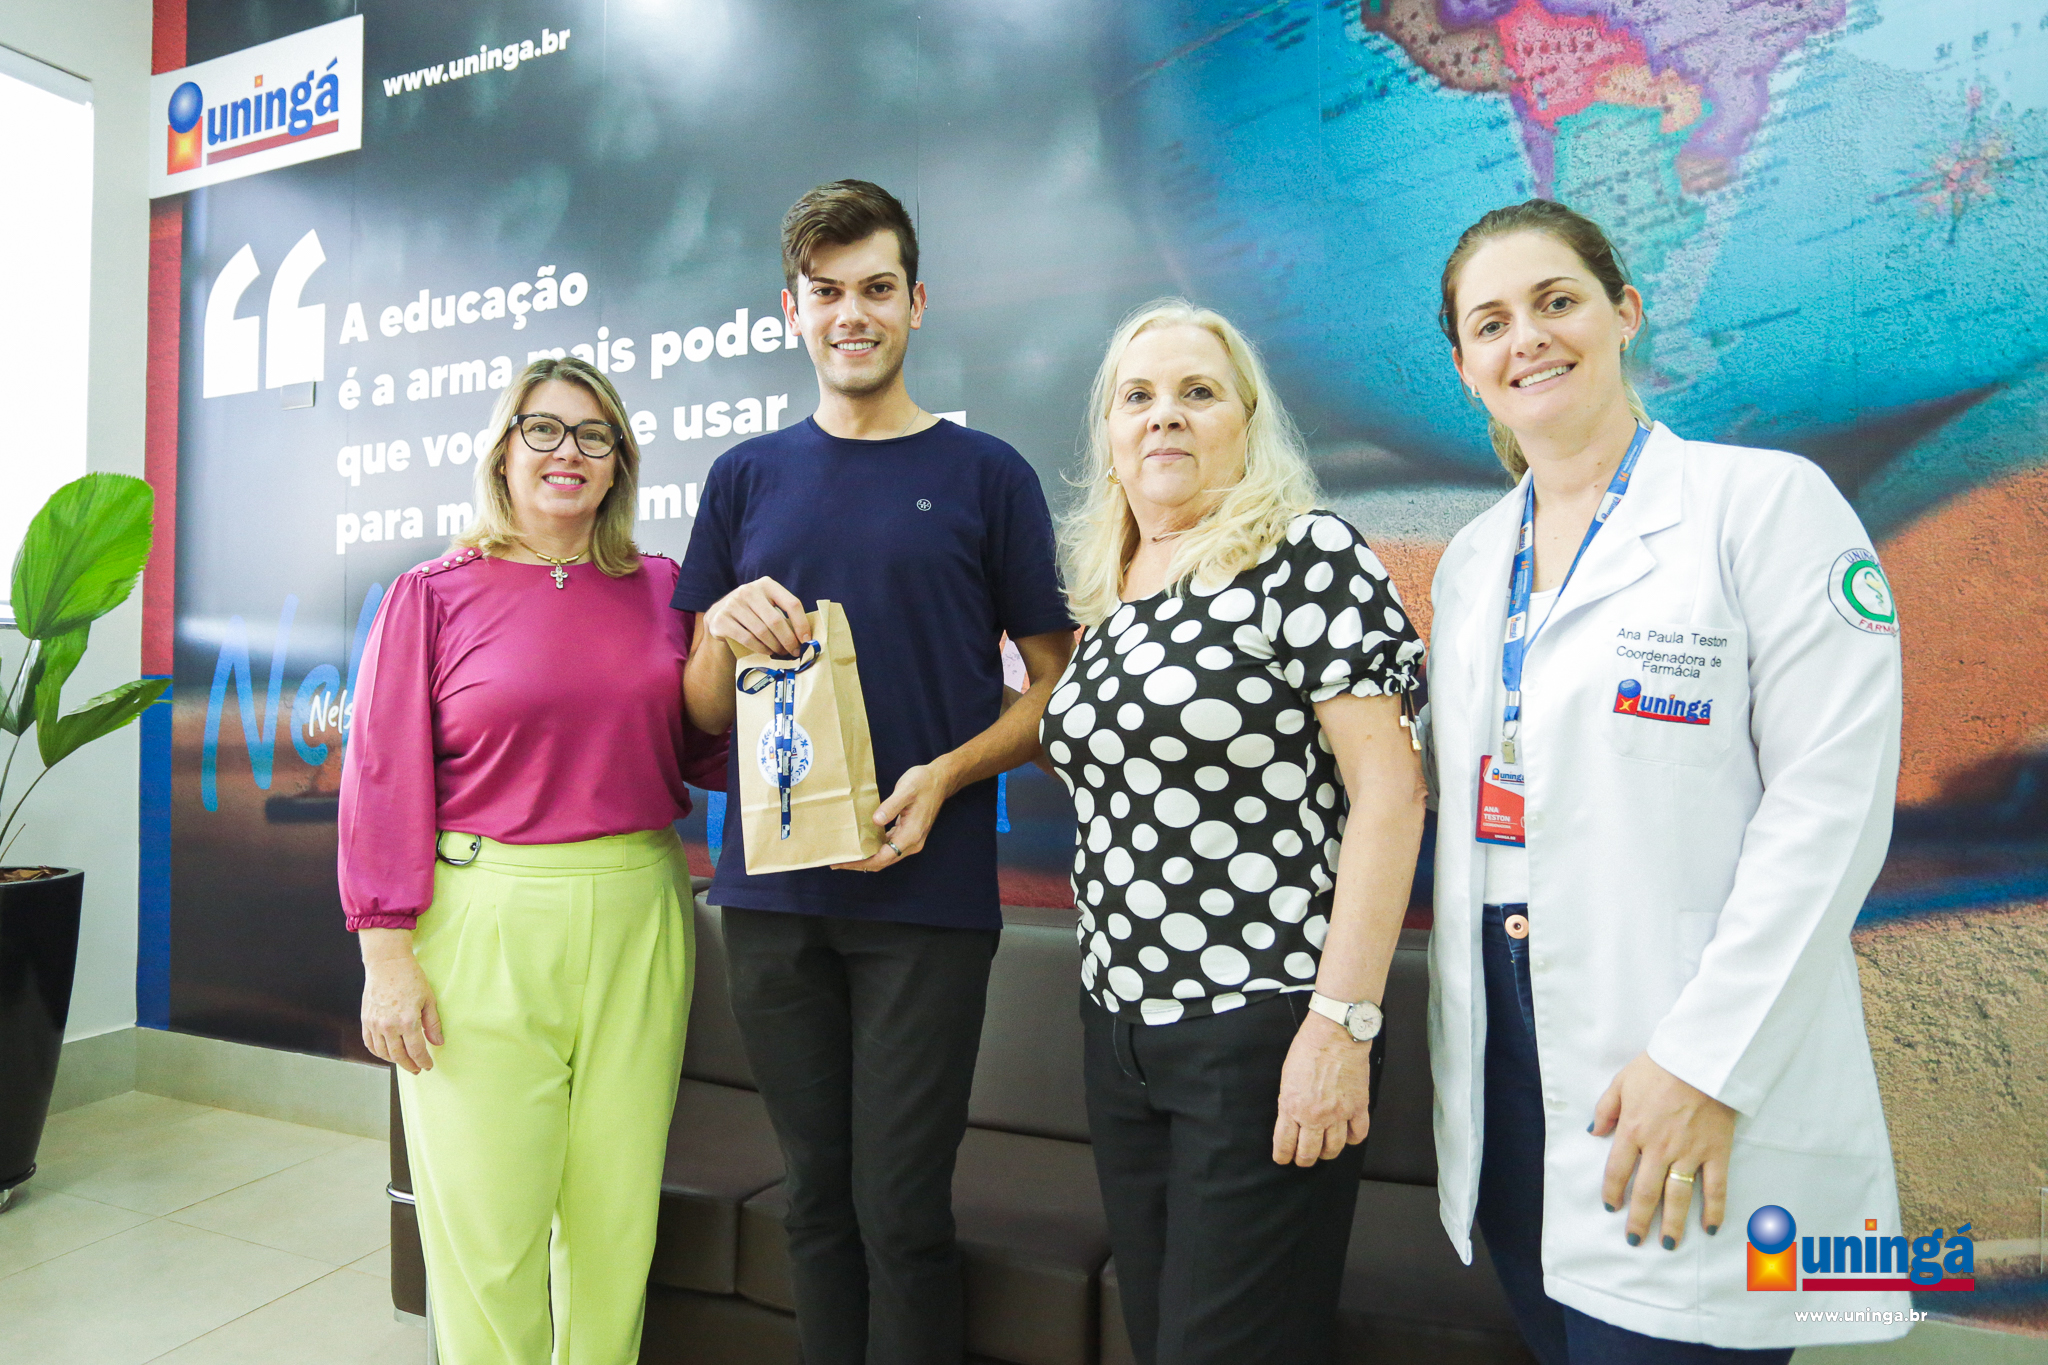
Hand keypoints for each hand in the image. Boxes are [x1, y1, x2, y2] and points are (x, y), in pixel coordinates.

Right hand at [359, 929, 443, 1073]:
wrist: (387, 964)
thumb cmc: (410, 978)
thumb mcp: (428, 999)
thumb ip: (433, 1024)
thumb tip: (437, 1042)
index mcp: (408, 1021)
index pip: (416, 1051)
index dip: (423, 1061)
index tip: (427, 1065)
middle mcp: (389, 1026)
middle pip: (399, 1056)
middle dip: (410, 1065)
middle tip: (417, 1069)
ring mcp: (375, 1024)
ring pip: (383, 1053)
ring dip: (394, 1061)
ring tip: (404, 1061)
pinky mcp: (366, 1021)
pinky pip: (370, 1044)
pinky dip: (378, 1052)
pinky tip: (387, 1053)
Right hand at [706, 576, 808, 657]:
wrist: (719, 615)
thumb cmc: (752, 612)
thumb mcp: (767, 604)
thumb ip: (783, 613)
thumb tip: (806, 637)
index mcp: (766, 584)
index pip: (792, 603)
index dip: (802, 624)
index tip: (807, 640)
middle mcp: (748, 590)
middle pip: (776, 620)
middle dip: (788, 640)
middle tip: (794, 652)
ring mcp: (733, 604)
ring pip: (762, 632)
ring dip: (775, 646)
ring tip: (781, 653)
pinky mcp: (722, 619)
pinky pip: (748, 639)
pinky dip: (760, 648)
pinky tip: (766, 652)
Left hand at [833, 760, 955, 870]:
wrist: (940, 780)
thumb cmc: (923, 782)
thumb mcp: (906, 790)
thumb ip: (891, 806)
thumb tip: (875, 821)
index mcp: (911, 835)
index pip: (883, 857)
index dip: (863, 862)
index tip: (844, 862)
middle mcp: (912, 842)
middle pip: (883, 861)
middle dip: (861, 864)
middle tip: (838, 861)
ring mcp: (911, 839)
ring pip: (886, 856)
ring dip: (867, 857)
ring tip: (846, 854)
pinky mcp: (908, 834)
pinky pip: (889, 847)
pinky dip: (875, 848)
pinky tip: (862, 842)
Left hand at [1272, 1011, 1372, 1166]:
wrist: (1335, 1034)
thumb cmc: (1308, 1048)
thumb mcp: (1287, 1077)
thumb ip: (1289, 1101)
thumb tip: (1290, 1119)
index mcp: (1292, 1106)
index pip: (1285, 1143)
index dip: (1283, 1155)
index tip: (1283, 1159)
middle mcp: (1315, 1115)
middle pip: (1309, 1152)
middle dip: (1304, 1159)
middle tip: (1304, 1159)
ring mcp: (1338, 1113)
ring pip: (1334, 1148)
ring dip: (1327, 1153)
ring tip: (1325, 1150)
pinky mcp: (1358, 1106)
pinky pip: (1358, 1134)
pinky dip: (1353, 1139)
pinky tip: (1348, 1135)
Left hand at [1592, 1051, 1735, 1249]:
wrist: (1701, 1057)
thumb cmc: (1659, 1066)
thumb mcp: (1621, 1081)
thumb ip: (1606, 1109)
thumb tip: (1593, 1132)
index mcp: (1633, 1131)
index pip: (1617, 1171)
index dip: (1612, 1192)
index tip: (1611, 1208)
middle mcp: (1659, 1147)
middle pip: (1645, 1192)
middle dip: (1639, 1220)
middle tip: (1634, 1240)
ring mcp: (1689, 1152)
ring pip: (1678, 1196)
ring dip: (1672, 1224)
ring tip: (1667, 1245)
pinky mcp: (1716, 1151)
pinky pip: (1715, 1187)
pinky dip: (1714, 1210)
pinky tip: (1709, 1227)